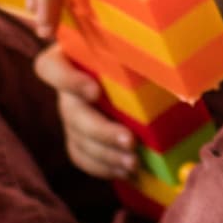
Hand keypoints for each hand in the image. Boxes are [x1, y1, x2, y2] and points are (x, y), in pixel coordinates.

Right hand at [32, 39, 141, 181]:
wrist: (153, 76)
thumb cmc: (148, 56)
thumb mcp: (145, 51)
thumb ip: (148, 56)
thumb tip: (171, 65)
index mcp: (76, 55)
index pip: (50, 67)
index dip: (66, 80)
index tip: (95, 91)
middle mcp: (69, 87)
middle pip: (70, 113)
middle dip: (100, 131)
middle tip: (130, 141)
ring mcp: (71, 114)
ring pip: (77, 139)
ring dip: (105, 155)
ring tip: (135, 163)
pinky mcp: (79, 137)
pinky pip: (82, 156)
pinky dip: (103, 167)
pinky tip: (127, 171)